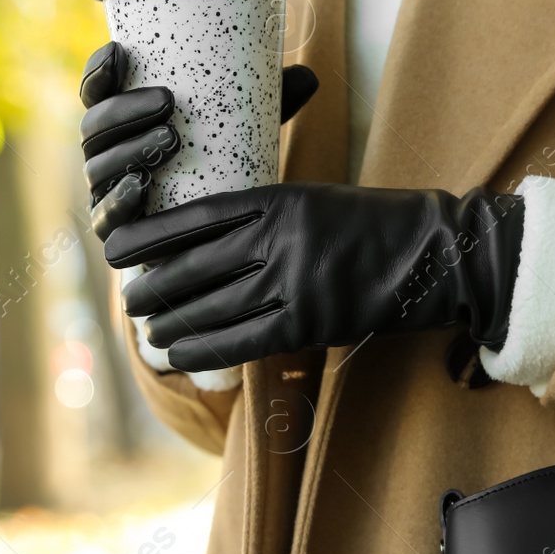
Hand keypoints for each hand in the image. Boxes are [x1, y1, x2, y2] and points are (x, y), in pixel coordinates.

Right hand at [78, 41, 317, 238]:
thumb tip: (308, 76)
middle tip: (169, 102)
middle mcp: (107, 155)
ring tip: (171, 138)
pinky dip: (116, 202)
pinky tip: (138, 187)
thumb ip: (272, 101)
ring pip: (98, 169)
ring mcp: (108, 194)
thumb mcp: (247, 128)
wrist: (220, 233)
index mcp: (123, 122)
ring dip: (129, 150)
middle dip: (125, 110)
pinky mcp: (119, 234)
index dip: (98, 70)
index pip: (98, 91)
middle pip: (95, 128)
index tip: (120, 50)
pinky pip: (104, 220)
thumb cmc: (228, 162)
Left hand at [105, 183, 524, 370]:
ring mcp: (294, 282)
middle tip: (131, 297)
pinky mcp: (310, 322)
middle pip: (196, 265)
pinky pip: (242, 339)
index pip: (197, 217)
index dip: (151, 234)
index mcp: (279, 200)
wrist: (435, 253)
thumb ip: (266, 215)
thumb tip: (208, 240)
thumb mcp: (315, 200)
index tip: (119, 244)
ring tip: (149, 329)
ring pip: (212, 306)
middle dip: (155, 284)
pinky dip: (205, 348)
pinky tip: (180, 353)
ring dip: (173, 321)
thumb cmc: (374, 224)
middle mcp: (280, 238)